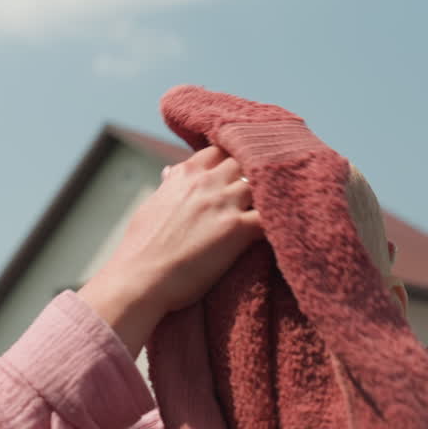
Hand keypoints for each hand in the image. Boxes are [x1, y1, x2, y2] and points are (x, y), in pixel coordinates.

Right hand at [78, 146, 262, 354]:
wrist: (140, 278)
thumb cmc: (141, 248)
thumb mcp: (152, 206)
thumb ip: (169, 187)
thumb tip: (169, 174)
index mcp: (185, 174)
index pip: (220, 150)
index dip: (233, 159)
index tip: (240, 171)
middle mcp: (207, 182)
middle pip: (246, 161)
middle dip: (256, 172)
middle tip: (266, 188)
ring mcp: (224, 203)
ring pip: (263, 182)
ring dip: (271, 193)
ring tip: (282, 205)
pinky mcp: (238, 230)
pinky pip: (271, 215)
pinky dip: (281, 218)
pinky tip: (287, 227)